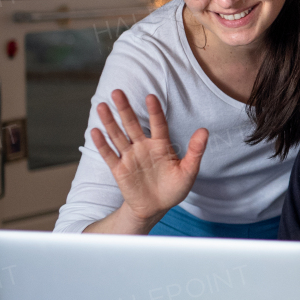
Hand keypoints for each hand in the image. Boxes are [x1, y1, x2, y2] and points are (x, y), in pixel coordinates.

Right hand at [90, 90, 207, 223]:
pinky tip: (95, 131)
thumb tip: (204, 131)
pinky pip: (109, 155)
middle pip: (132, 125)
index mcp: (161, 145)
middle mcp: (143, 147)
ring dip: (109, 122)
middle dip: (125, 109)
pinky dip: (102, 144)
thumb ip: (195, 151)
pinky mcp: (119, 169)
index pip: (158, 124)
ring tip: (102, 106)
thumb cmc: (174, 188)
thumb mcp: (189, 171)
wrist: (156, 207)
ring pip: (118, 136)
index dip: (155, 111)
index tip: (151, 97)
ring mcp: (130, 157)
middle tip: (117, 92)